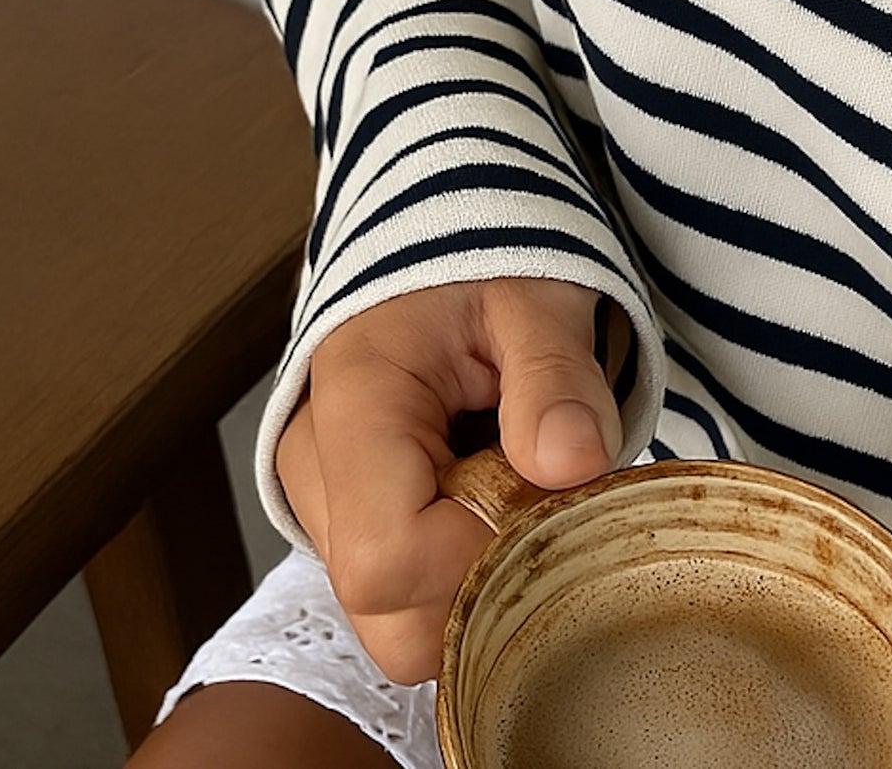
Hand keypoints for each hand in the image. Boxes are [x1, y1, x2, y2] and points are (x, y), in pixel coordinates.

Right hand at [274, 276, 621, 683]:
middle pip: (392, 620)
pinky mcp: (359, 533)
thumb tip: (574, 463)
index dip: (485, 552)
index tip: (550, 490)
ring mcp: (330, 516)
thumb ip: (554, 376)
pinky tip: (498, 495)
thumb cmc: (485, 269)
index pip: (388, 557)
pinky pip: (418, 602)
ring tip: (518, 481)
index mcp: (351, 407)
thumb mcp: (535, 297)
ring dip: (486, 580)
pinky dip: (474, 571)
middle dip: (492, 585)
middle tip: (542, 489)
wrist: (445, 262)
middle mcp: (317, 478)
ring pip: (407, 629)